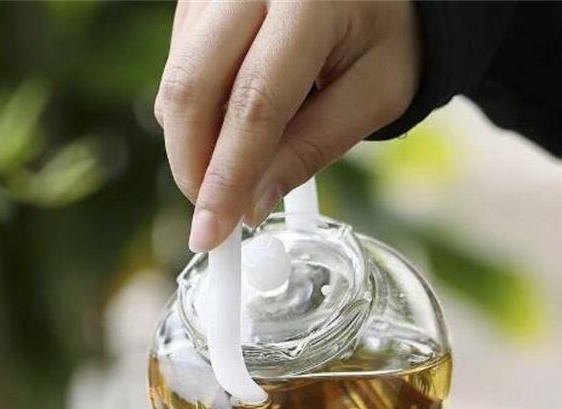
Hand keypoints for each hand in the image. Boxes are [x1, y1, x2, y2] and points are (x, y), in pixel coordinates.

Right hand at [155, 0, 420, 251]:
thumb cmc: (386, 32)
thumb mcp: (375, 95)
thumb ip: (314, 149)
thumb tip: (251, 206)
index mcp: (310, 3)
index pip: (254, 105)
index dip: (227, 178)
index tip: (211, 233)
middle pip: (192, 88)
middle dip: (193, 167)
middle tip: (211, 214)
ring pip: (176, 82)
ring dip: (193, 143)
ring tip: (237, 162)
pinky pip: (176, 68)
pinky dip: (195, 112)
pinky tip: (231, 120)